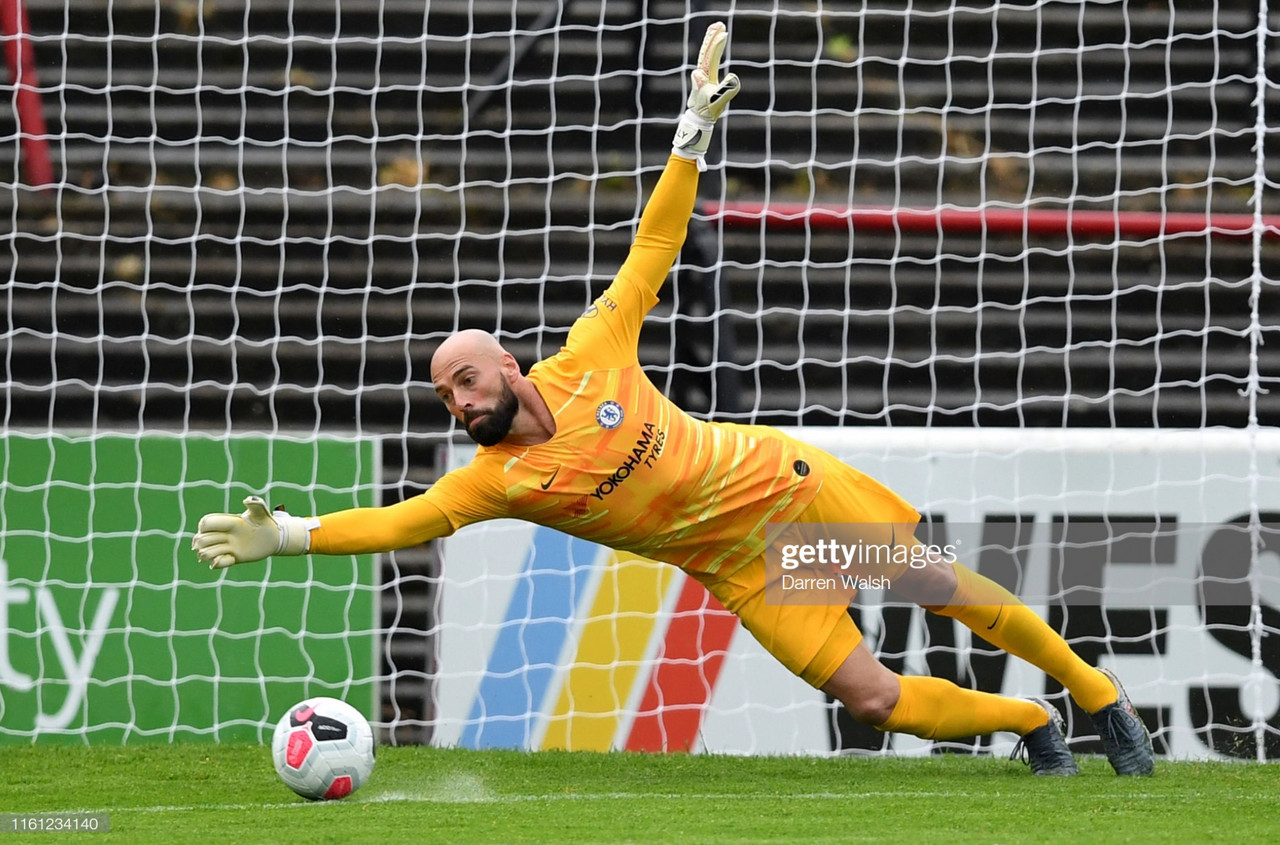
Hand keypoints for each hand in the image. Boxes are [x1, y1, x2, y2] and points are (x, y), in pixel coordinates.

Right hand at [192, 495, 311, 569]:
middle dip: (207, 542)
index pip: (205, 523)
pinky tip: (232, 559)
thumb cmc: (266, 522)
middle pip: (200, 539)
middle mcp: (222, 535)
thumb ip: (256, 504)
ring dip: (211, 554)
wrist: (274, 538)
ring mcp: (225, 547)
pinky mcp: (231, 558)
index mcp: (226, 522)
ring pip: (203, 553)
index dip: (206, 527)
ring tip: (226, 552)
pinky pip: (215, 564)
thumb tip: (248, 500)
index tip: (223, 529)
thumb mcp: (262, 513)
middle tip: (224, 542)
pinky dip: (220, 563)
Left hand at [672, 21, 741, 166]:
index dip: (716, 45)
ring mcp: (703, 76)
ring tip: (717, 30)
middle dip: (711, 37)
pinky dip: (712, 51)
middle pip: (706, 51)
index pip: (710, 56)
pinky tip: (715, 48)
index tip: (724, 33)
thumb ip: (722, 90)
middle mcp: (702, 73)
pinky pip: (709, 61)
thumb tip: (718, 75)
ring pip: (706, 54)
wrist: (699, 120)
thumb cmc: (708, 111)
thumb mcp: (716, 102)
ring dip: (711, 41)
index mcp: (704, 76)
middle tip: (718, 24)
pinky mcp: (706, 80)